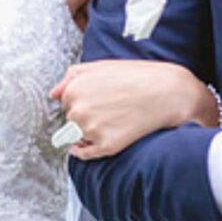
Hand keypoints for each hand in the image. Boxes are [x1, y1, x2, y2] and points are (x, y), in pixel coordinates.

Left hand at [49, 60, 216, 159]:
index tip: (98, 100)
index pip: (66, 101)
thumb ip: (72, 76)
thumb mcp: (101, 66)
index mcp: (74, 88)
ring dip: (89, 132)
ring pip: (78, 136)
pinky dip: (86, 151)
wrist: (169, 92)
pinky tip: (96, 142)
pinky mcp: (106, 146)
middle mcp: (79, 110)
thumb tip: (53, 94)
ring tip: (112, 120)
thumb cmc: (138, 76)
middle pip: (71, 119)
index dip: (82, 101)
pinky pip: (86, 154)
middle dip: (85, 116)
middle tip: (108, 110)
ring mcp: (91, 129)